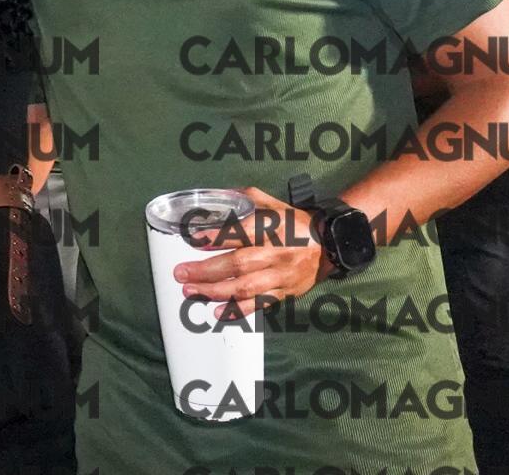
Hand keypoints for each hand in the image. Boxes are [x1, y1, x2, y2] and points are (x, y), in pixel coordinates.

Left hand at [174, 186, 329, 315]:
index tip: (194, 240)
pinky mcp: (284, 292)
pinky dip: (237, 310)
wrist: (327, 245)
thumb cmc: (293, 222)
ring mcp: (280, 275)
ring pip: (246, 287)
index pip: (243, 232)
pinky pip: (259, 304)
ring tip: (190, 291)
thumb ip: (242, 198)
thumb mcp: (271, 203)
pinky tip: (217, 312)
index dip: (218, 237)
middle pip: (239, 264)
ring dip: (215, 291)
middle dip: (207, 270)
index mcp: (273, 227)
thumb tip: (212, 196)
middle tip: (181, 273)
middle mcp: (277, 252)